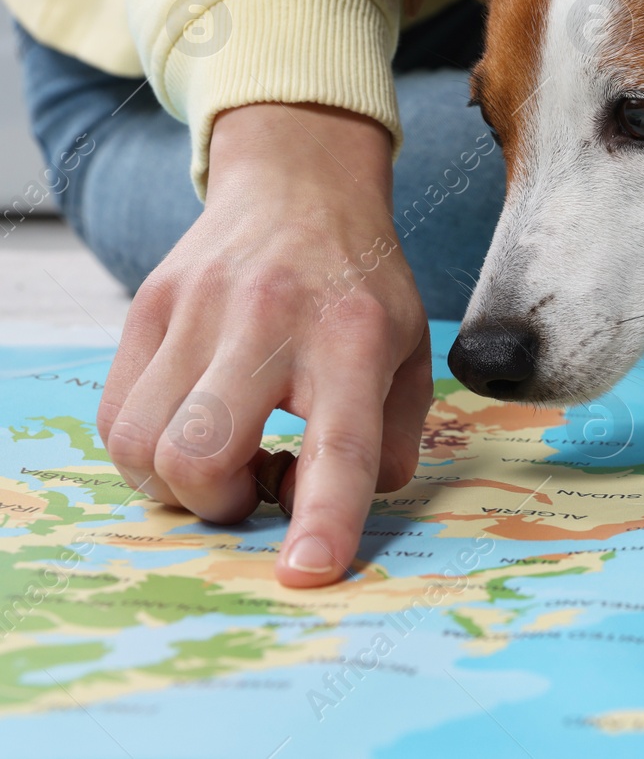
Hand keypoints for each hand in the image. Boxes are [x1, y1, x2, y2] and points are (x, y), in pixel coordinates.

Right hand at [99, 103, 432, 586]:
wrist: (301, 187)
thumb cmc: (362, 288)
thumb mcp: (411, 357)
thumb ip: (389, 445)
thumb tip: (339, 516)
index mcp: (354, 338)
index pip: (338, 443)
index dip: (323, 517)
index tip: (307, 573)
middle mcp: (269, 320)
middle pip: (200, 455)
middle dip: (221, 505)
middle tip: (258, 482)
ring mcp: (196, 309)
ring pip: (140, 446)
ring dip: (179, 483)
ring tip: (228, 451)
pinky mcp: (145, 307)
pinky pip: (113, 417)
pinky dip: (146, 449)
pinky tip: (193, 424)